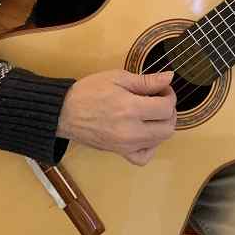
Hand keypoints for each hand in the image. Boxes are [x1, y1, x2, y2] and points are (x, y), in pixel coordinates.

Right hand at [57, 70, 175, 165]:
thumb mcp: (118, 77)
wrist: (64, 112)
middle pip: (167, 127)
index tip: (161, 89)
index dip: (169, 95)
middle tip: (159, 99)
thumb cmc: (89, 91)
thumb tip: (170, 78)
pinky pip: (144, 157)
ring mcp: (125, 145)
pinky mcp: (118, 153)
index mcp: (130, 109)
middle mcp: (131, 131)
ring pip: (160, 141)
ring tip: (151, 113)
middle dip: (169, 111)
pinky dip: (150, 147)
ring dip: (162, 126)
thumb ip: (146, 80)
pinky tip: (145, 134)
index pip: (166, 108)